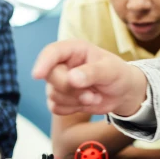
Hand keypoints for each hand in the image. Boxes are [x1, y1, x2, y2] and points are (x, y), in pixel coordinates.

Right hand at [32, 40, 147, 116]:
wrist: (122, 92)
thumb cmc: (117, 74)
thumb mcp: (111, 70)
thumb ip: (92, 73)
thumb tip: (72, 78)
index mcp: (74, 49)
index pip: (52, 52)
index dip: (43, 62)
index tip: (37, 75)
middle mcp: (63, 63)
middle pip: (51, 76)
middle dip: (71, 89)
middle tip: (92, 94)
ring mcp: (59, 81)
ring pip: (53, 95)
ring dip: (76, 101)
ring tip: (95, 96)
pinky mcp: (60, 98)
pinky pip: (56, 107)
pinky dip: (72, 109)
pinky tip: (86, 102)